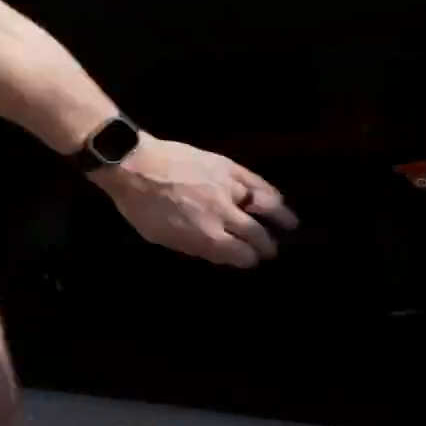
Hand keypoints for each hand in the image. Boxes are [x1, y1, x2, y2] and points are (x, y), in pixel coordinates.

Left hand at [91, 135, 299, 267]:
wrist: (134, 164)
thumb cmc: (139, 205)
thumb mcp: (160, 236)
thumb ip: (192, 246)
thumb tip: (216, 252)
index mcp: (206, 236)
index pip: (240, 254)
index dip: (248, 260)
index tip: (252, 261)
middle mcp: (223, 215)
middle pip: (256, 234)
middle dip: (267, 246)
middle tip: (271, 251)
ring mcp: (228, 188)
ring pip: (265, 206)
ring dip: (281, 218)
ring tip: (291, 225)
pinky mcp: (227, 166)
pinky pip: (256, 182)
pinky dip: (270, 192)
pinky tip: (277, 199)